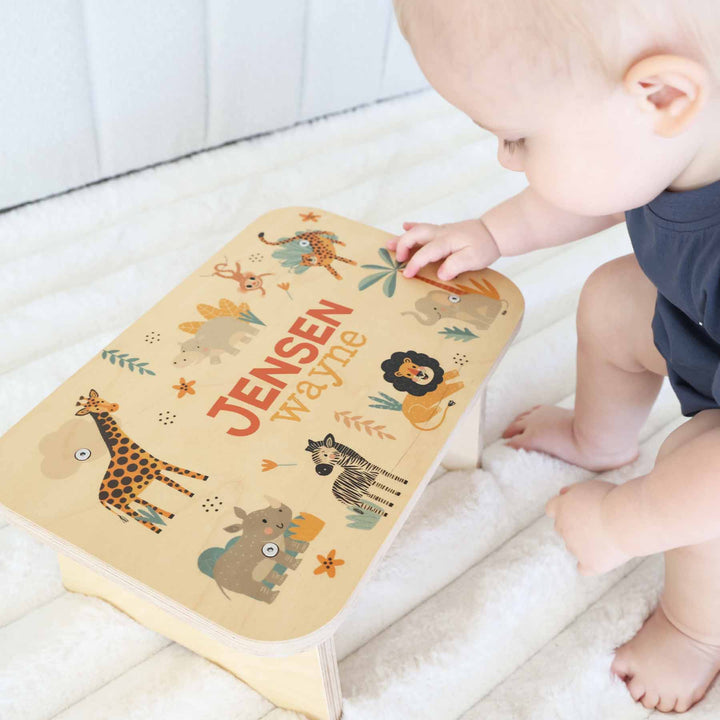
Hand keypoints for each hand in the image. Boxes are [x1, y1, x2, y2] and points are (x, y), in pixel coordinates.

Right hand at [385, 218, 499, 279]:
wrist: (494, 232)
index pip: (425, 253)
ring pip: (417, 231)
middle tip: (397, 259)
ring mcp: (441, 230)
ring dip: (402, 237)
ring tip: (389, 244)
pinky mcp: (443, 231)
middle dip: (403, 246)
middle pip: (415, 235)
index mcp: (446, 241)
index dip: (414, 264)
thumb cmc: (484, 246)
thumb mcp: (473, 259)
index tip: (407, 275)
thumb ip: (455, 265)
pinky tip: (404, 226)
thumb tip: (440, 274)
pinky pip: (424, 227)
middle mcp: (441, 233)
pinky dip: (413, 226)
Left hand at [545, 479, 632, 575]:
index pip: (551, 508)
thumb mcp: (589, 486)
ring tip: (609, 534)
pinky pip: (583, 568)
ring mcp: (574, 547)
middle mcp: (563, 527)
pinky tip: (602, 558)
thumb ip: (573, 490)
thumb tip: (562, 494)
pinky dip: (589, 564)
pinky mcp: (590, 564)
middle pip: (561, 528)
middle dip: (574, 525)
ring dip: (585, 543)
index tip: (577, 509)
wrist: (627, 519)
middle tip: (597, 520)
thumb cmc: (612, 498)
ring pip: (573, 547)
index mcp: (561, 506)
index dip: (563, 509)